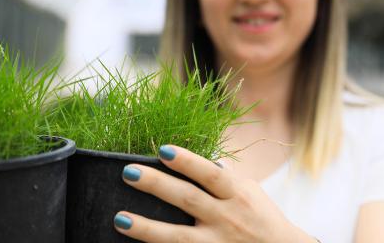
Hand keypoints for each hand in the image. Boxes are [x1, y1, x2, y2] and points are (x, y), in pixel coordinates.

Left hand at [114, 145, 314, 242]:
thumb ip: (224, 177)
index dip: (187, 161)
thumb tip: (199, 159)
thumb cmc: (263, 218)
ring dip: (147, 228)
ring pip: (179, 237)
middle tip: (128, 172)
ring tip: (120, 219)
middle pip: (188, 199)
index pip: (210, 174)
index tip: (162, 149)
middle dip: (157, 185)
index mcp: (238, 194)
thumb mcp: (250, 192)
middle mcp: (227, 218)